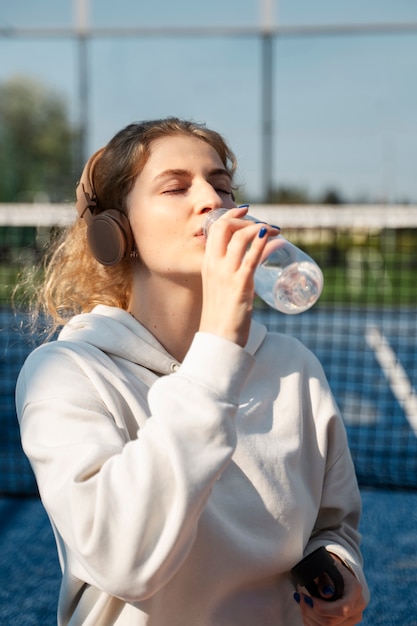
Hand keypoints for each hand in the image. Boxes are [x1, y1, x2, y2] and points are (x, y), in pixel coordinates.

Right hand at [199, 208, 277, 346]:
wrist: (217, 340)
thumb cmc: (221, 318)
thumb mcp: (220, 290)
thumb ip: (231, 276)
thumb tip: (253, 266)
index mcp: (206, 265)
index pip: (214, 229)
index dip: (230, 215)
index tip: (245, 211)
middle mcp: (213, 265)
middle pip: (226, 227)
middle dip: (246, 220)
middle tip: (264, 225)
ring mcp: (226, 274)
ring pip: (241, 239)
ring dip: (261, 229)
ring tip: (276, 231)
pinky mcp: (240, 285)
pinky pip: (253, 258)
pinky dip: (266, 244)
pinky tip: (276, 240)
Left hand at [294, 558, 366, 624]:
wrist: (339, 576)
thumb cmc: (331, 570)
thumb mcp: (327, 568)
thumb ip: (326, 580)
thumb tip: (326, 593)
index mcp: (355, 590)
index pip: (342, 608)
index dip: (322, 608)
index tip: (308, 598)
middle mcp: (357, 607)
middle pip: (332, 622)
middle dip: (310, 612)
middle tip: (300, 598)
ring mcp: (352, 619)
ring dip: (309, 618)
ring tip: (303, 604)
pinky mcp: (344, 624)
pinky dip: (312, 622)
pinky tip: (307, 612)